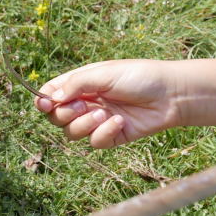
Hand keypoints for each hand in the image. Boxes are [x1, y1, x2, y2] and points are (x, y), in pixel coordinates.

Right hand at [34, 60, 181, 148]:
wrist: (172, 95)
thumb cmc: (140, 77)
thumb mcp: (104, 74)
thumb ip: (75, 84)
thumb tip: (51, 99)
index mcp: (80, 84)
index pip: (51, 95)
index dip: (43, 101)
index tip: (44, 104)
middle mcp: (85, 102)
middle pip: (56, 117)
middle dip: (65, 114)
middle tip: (84, 105)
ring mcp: (96, 120)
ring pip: (72, 133)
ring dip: (84, 125)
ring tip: (104, 114)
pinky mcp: (111, 136)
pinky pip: (94, 142)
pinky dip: (104, 133)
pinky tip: (120, 122)